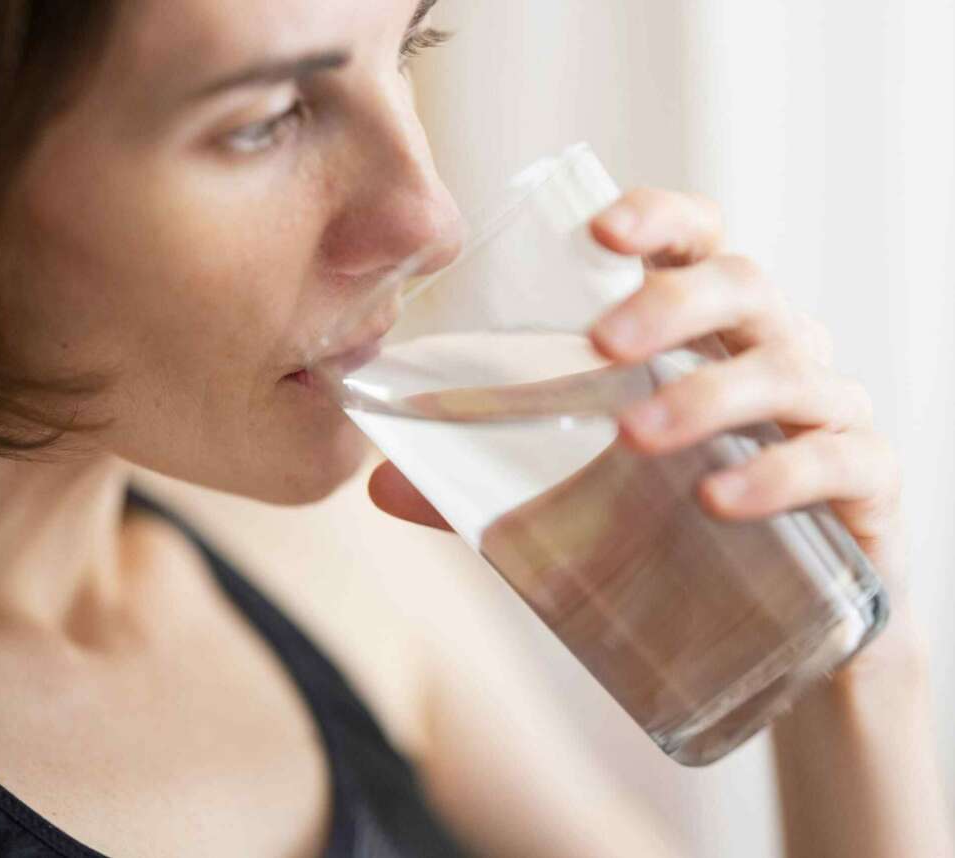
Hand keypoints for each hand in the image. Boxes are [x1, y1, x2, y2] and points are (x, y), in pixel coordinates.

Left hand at [369, 187, 914, 674]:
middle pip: (743, 286)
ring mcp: (826, 413)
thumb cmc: (671, 532)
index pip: (694, 243)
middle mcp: (771, 352)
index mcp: (703, 334)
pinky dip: (780, 474)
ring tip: (636, 439)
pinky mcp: (865, 485)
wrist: (780, 630)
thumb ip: (484, 487)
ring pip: (787, 367)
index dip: (657, 219)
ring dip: (709, 395)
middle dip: (672, 305)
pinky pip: (839, 460)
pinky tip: (720, 501)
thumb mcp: (576, 500)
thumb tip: (377, 487)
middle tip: (603, 347)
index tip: (600, 231)